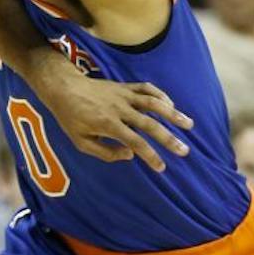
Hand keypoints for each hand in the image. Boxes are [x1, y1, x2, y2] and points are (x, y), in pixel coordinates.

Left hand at [29, 50, 192, 172]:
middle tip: (184, 151)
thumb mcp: (81, 142)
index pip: (136, 143)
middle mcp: (120, 110)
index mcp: (108, 125)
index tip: (161, 167)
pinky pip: (147, 89)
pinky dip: (161, 95)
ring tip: (189, 125)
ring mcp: (124, 96)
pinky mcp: (125, 86)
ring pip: (154, 104)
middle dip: (169, 139)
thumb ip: (105, 152)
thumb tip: (130, 155)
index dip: (150, 156)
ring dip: (173, 114)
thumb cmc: (71, 118)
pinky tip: (171, 104)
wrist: (64, 88)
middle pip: (150, 125)